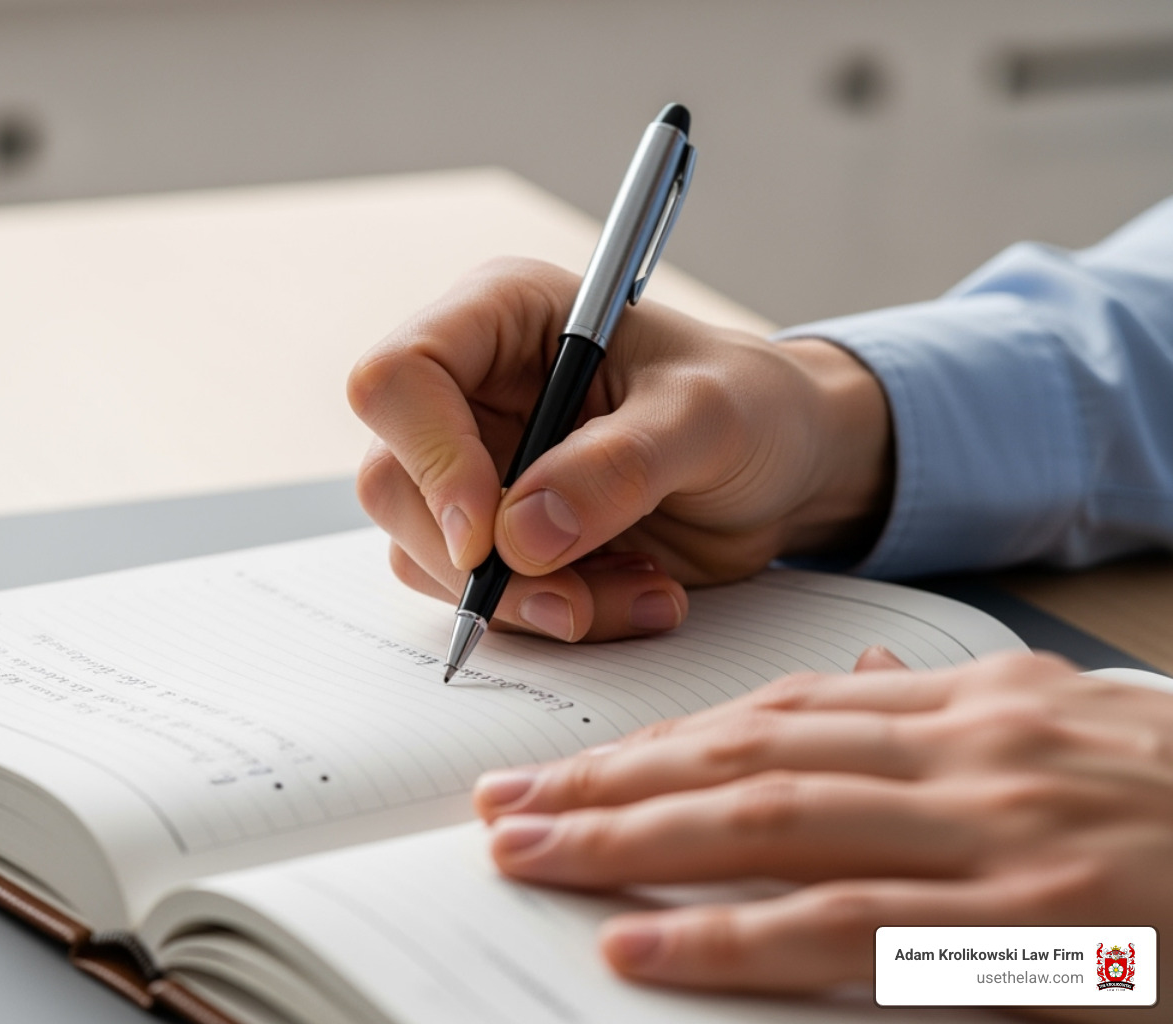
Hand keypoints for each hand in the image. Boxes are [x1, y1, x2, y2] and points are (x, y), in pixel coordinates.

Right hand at [347, 257, 891, 642]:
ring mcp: (474, 467)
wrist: (788, 471)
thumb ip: (619, 466)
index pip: (399, 378)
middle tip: (573, 599)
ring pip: (428, 555)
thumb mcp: (709, 418)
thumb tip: (518, 536)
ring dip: (528, 601)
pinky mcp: (495, 537)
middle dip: (480, 562)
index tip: (489, 538)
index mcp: (500, 318)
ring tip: (640, 591)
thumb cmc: (753, 407)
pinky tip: (634, 594)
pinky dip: (553, 616)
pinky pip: (481, 597)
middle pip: (393, 481)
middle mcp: (468, 391)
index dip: (429, 459)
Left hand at [472, 650, 1172, 1022]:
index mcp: (984, 704)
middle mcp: (973, 753)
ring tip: (527, 856)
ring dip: (632, 843)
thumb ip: (960, 707)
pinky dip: (728, 936)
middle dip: (611, 781)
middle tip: (498, 805)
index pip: (782, 709)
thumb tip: (857, 687)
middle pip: (748, 758)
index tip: (574, 761)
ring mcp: (998, 838)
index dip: (665, 737)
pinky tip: (636, 943)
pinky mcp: (1033, 933)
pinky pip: (844, 933)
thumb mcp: (1086, 725)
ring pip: (769, 827)